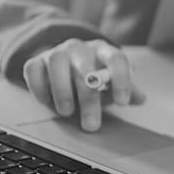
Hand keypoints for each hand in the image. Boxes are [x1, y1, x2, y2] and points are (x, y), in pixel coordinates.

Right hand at [22, 39, 145, 131]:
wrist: (67, 63)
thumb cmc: (96, 77)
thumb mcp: (114, 83)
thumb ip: (128, 90)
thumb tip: (141, 99)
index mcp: (104, 51)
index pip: (116, 59)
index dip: (121, 80)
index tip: (122, 103)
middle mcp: (80, 48)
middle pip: (85, 69)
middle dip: (89, 99)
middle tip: (92, 125)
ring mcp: (57, 52)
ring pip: (57, 63)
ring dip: (62, 91)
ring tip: (67, 113)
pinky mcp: (36, 60)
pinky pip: (33, 69)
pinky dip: (38, 86)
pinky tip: (46, 103)